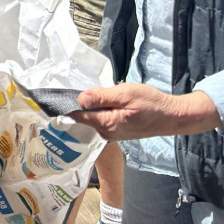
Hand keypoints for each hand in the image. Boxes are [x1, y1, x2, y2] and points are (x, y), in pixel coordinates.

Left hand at [68, 84, 221, 140]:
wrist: (173, 116)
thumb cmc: (151, 103)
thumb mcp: (125, 94)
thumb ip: (101, 96)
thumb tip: (79, 98)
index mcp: (105, 124)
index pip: (76, 115)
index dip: (64, 105)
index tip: (49, 96)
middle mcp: (105, 133)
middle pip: (83, 116)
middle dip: (79, 103)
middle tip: (78, 89)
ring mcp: (111, 134)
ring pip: (92, 117)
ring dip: (92, 106)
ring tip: (96, 94)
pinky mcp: (117, 131)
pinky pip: (102, 119)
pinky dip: (101, 110)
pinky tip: (107, 102)